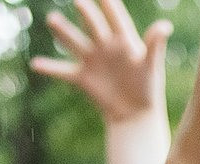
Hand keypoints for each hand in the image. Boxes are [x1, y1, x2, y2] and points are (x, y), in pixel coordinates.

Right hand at [32, 0, 170, 125]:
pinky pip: (62, 70)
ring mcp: (92, 61)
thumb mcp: (151, 65)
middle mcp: (105, 46)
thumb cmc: (147, 89)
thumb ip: (155, 44)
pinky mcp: (82, 78)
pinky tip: (35, 64)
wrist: (135, 115)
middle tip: (79, 1)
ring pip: (74, 41)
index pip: (116, 17)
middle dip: (86, 13)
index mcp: (124, 41)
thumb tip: (165, 26)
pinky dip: (49, 67)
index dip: (109, 3)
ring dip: (63, 31)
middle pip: (93, 25)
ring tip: (52, 19)